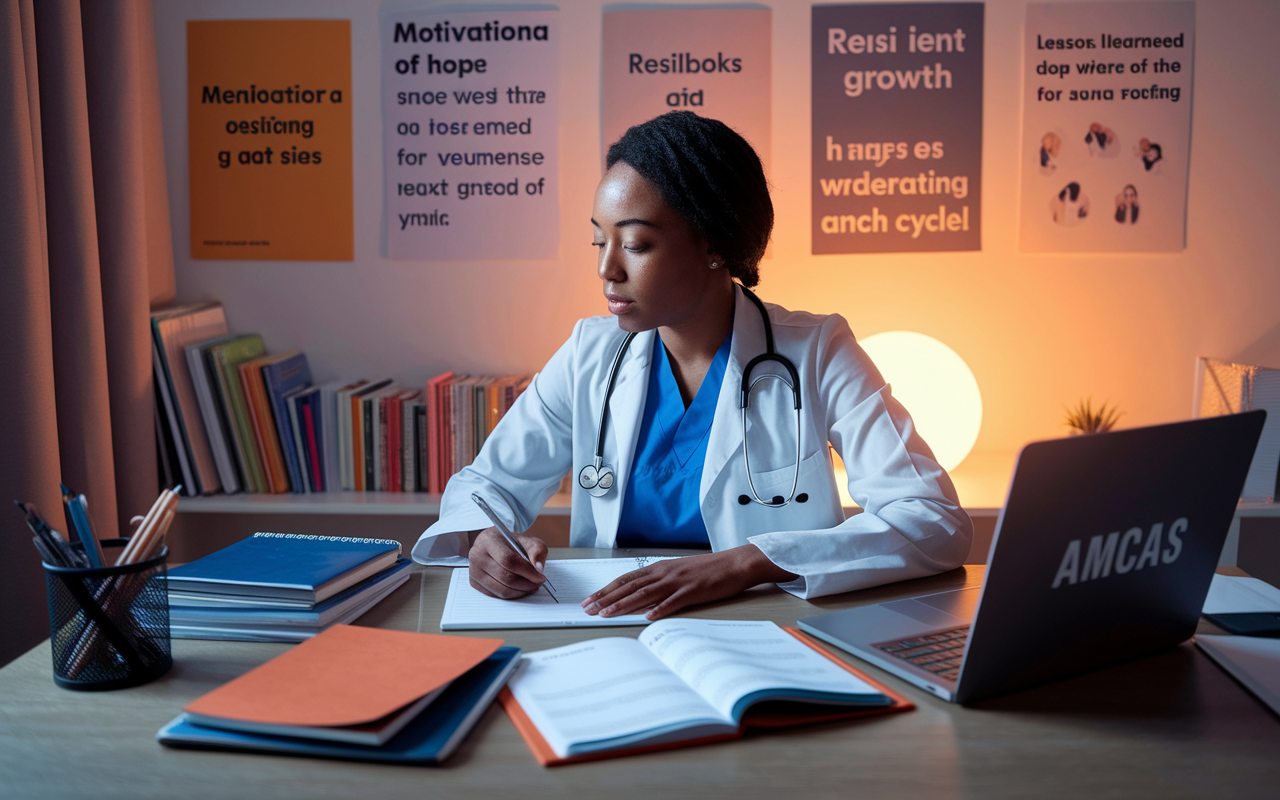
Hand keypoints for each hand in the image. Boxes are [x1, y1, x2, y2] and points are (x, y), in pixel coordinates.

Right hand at [467, 528, 548, 598]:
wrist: (496, 546)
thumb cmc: (512, 544)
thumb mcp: (528, 541)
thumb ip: (537, 551)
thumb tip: (539, 568)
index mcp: (488, 539)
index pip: (508, 560)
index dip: (527, 571)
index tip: (541, 577)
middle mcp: (476, 554)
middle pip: (504, 577)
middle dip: (525, 584)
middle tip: (538, 584)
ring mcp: (473, 570)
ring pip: (500, 590)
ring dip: (520, 592)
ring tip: (530, 586)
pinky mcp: (474, 583)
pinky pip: (495, 595)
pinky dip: (511, 595)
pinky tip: (519, 588)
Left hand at [581, 545, 796, 620]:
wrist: (734, 564)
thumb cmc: (707, 570)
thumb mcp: (679, 572)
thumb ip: (660, 582)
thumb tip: (640, 597)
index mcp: (660, 568)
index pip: (626, 579)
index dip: (606, 590)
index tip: (590, 599)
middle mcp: (665, 573)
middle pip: (630, 587)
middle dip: (606, 598)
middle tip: (588, 608)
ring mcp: (678, 582)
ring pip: (645, 594)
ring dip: (624, 605)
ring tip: (607, 614)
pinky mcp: (693, 591)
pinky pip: (673, 602)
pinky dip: (659, 610)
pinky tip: (647, 618)